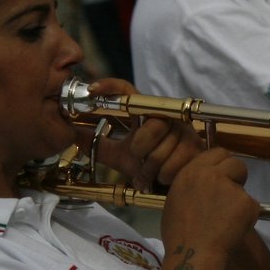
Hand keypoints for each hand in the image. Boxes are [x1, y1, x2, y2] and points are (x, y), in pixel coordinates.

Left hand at [84, 79, 203, 192]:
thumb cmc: (149, 164)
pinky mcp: (196, 147)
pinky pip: (172, 165)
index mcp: (145, 112)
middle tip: (138, 158)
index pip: (127, 91)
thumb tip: (73, 136)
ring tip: (150, 174)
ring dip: (150, 170)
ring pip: (161, 152)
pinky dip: (163, 177)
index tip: (92, 91)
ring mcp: (183, 130)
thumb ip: (99, 145)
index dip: (110, 87)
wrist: (178, 182)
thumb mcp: (121, 155)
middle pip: (152, 126)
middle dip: (141, 148)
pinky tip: (164, 178)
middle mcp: (166, 115)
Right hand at [159, 147, 259, 254]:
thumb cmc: (179, 234)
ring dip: (239, 199)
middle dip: (236, 175)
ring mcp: (231, 187)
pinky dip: (246, 216)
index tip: (222, 176)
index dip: (221, 164)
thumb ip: (194, 184)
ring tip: (227, 219)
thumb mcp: (176, 198)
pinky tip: (233, 228)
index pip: (216, 152)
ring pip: (243, 187)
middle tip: (230, 195)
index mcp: (192, 171)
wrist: (193, 254)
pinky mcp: (247, 202)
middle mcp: (212, 174)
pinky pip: (251, 206)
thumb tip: (205, 183)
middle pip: (235, 162)